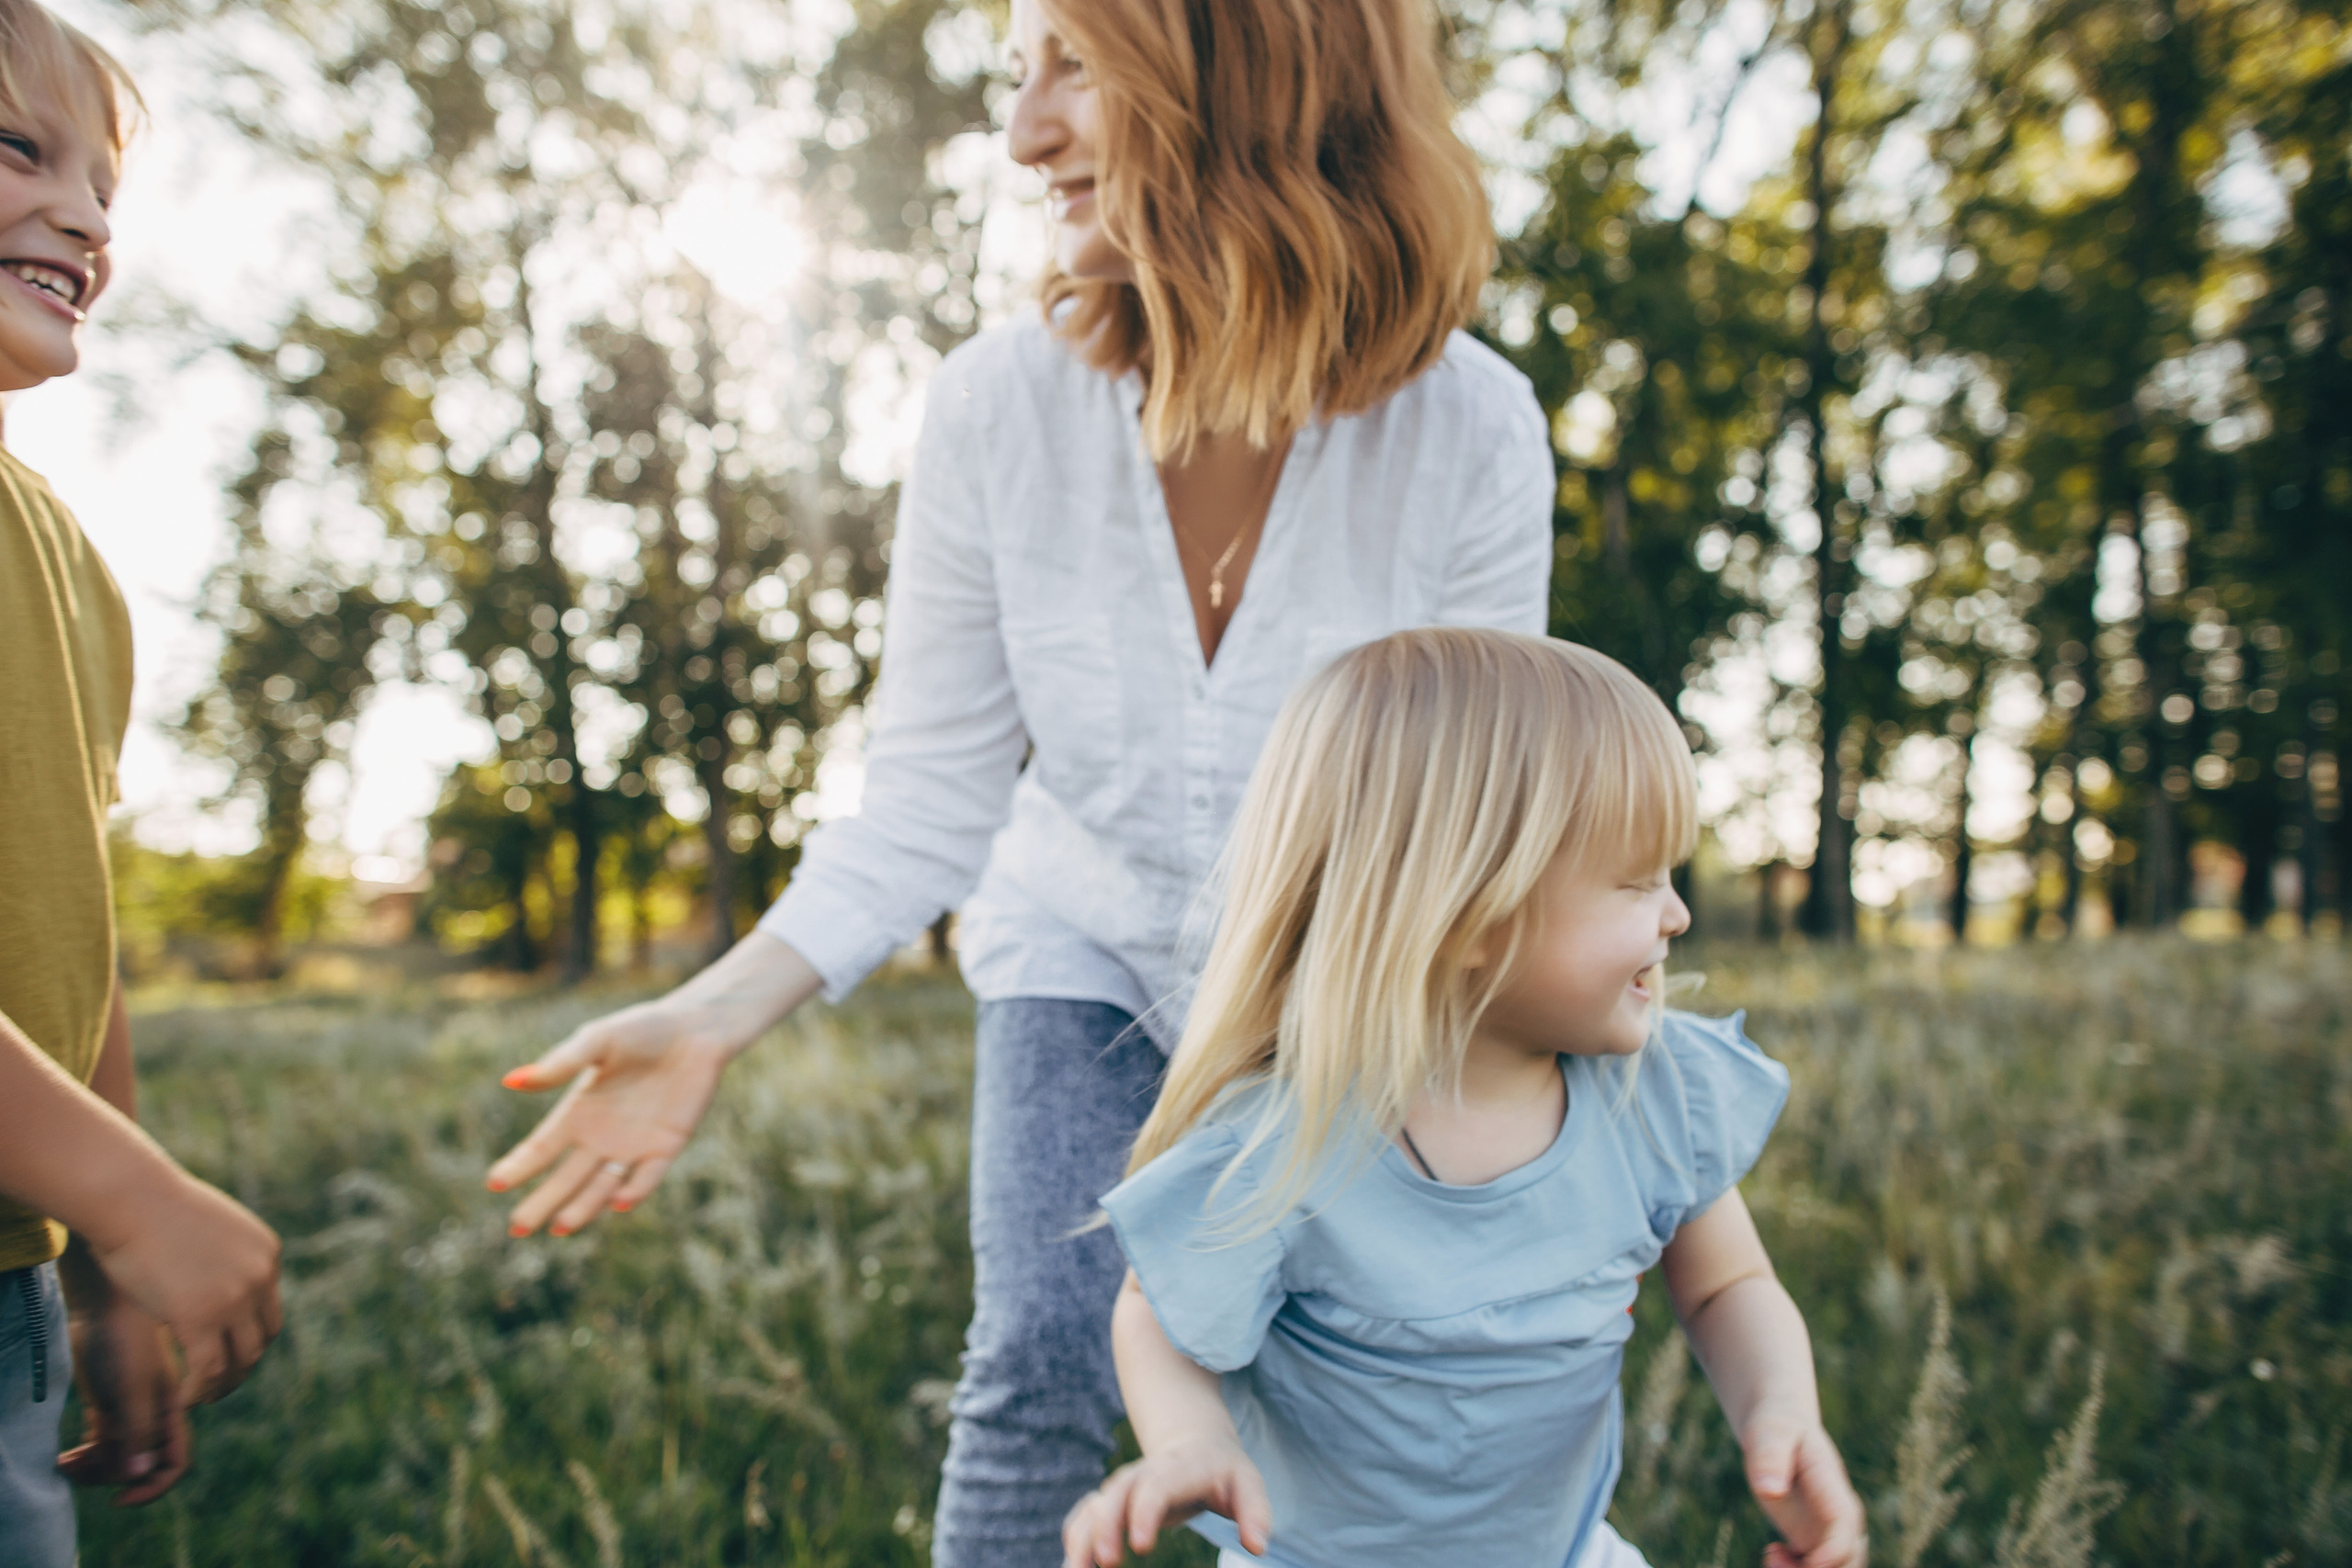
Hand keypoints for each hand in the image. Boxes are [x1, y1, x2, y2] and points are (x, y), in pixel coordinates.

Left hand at [57, 1283, 187, 1504]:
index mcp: (170, 1412)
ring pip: (117, 1457)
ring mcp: (129, 1411)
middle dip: (109, 1477)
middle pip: (139, 1466)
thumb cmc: (124, 1341)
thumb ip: (138, 1431)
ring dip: (93, 1469)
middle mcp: (153, 1416)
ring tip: (66, 1463)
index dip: (152, 1487)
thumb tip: (138, 1475)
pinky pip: (100, 1445)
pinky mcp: (107, 1405)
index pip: (173, 1463)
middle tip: (77, 1469)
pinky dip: (85, 1457)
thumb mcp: (132, 1389)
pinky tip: (66, 1457)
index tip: (118, 1499)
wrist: (101, 1305)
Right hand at [78, 1174, 280, 1405]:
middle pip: (262, 1339)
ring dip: (223, 1384)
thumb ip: (225, 1260)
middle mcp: (259, 1277)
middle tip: (219, 1383)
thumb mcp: (211, 1231)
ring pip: (240, 1360)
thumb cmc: (156, 1209)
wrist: (131, 1199)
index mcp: (266, 1254)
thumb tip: (217, 1282)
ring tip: (202, 1396)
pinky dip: (199, 1391)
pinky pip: (207, 1370)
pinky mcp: (200, 1318)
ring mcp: (233, 1299)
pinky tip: (184, 1399)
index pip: (269, 1311)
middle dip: (242, 1365)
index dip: (250, 1339)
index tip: (229, 1354)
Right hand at [486, 996, 741, 1235]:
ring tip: (561, 1226)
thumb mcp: (598, 1041)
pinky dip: (634, 1191)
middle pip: (565, 1178)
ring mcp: (633, 1145)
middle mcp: (600, 1135)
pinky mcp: (666, 1147)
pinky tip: (618, 1202)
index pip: (541, 1148)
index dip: (519, 1166)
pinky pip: (647, 1177)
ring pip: (601, 1186)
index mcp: (577, 1112)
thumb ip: (561, 1062)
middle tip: (517, 1229)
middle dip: (542, 1202)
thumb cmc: (642, 1029)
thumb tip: (512, 1081)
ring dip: (583, 1207)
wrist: (696, 1030)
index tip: (494, 1184)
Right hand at [1062, 1436, 1271, 1566]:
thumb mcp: (1248, 1485)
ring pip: (1092, 1508)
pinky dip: (1075, 1542)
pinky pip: (1084, 1519)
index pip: (1156, 1486)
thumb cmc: (1224, 1472)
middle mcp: (1142, 1475)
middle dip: (1105, 1526)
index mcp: (1177, 1468)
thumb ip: (1255, 1513)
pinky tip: (1072, 1567)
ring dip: (1081, 1539)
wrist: (1195, 1445)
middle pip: (1115, 1494)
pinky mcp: (1110, 1504)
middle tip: (1106, 1563)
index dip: (1144, 1512)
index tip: (1140, 1547)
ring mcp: (1122, 1488)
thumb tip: (1258, 1547)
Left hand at [1743, 1413, 1866, 1567]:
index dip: (1834, 1551)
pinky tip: (1772, 1551)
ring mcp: (1831, 1532)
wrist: (1781, 1432)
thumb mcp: (1770, 1432)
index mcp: (1834, 1488)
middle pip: (1850, 1561)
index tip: (1812, 1563)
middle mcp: (1841, 1517)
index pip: (1846, 1528)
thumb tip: (1768, 1489)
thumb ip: (1769, 1456)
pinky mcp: (1815, 1541)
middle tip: (1773, 1558)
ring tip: (1771, 1554)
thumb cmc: (1776, 1428)